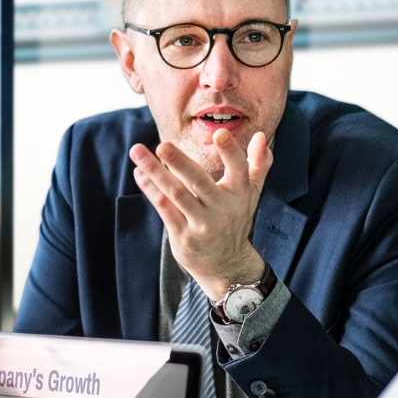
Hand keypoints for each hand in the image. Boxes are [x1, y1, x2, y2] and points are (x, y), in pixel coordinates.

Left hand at [128, 128, 272, 298]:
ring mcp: (202, 224)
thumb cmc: (235, 219)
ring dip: (155, 172)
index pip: (239, 169)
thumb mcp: (251, 194)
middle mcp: (222, 209)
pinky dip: (150, 189)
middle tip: (162, 145)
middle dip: (180, 162)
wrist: (226, 264)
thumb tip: (260, 136)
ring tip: (137, 152)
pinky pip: (164, 208)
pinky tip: (140, 173)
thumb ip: (258, 164)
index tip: (219, 133)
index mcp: (240, 194)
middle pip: (199, 181)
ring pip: (176, 193)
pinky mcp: (183, 236)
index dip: (230, 152)